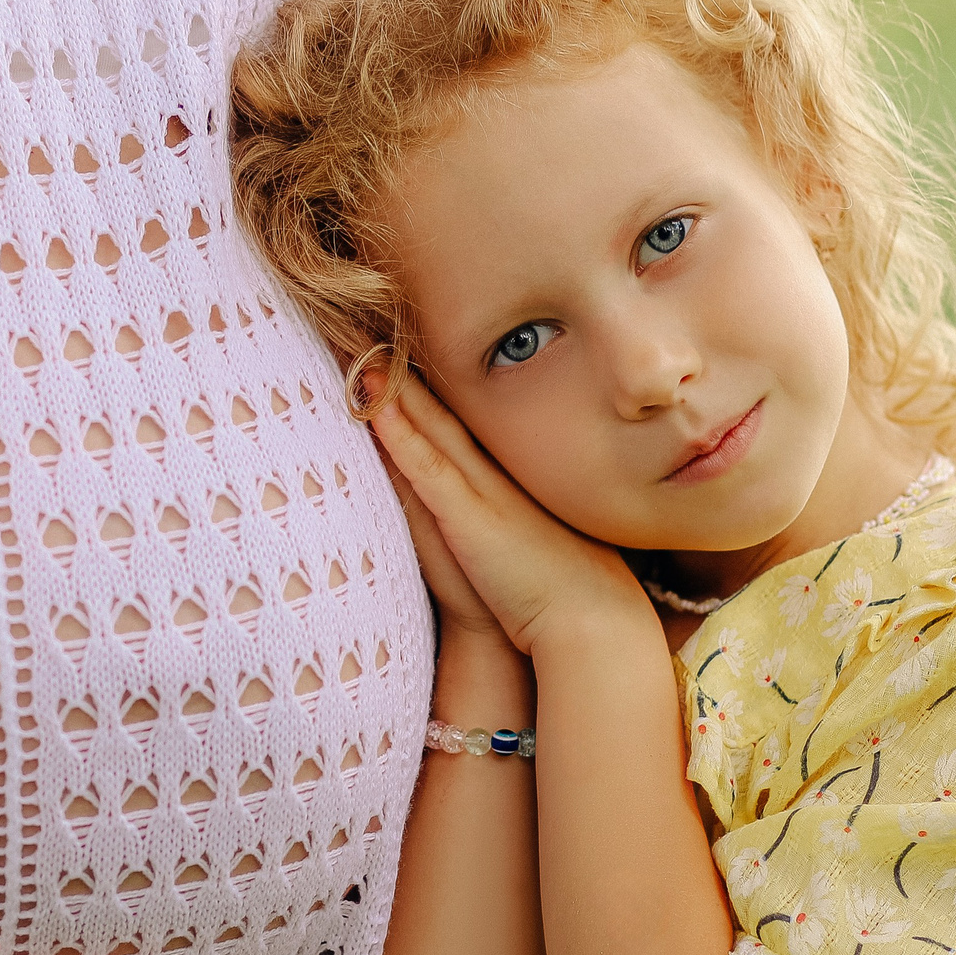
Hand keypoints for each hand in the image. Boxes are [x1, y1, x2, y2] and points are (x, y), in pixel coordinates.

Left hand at [371, 377, 649, 655]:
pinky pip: (426, 467)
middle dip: (409, 374)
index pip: (465, 425)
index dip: (434, 391)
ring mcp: (485, 491)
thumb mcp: (537, 546)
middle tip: (372, 333)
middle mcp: (498, 474)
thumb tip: (503, 514)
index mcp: (512, 480)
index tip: (403, 358)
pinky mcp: (470, 519)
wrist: (595, 621)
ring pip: (433, 428)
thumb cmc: (570, 592)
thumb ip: (514, 524)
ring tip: (359, 351)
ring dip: (396, 390)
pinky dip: (400, 435)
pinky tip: (375, 404)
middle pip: (446, 413)